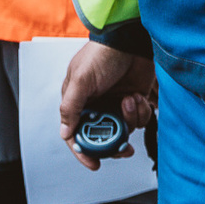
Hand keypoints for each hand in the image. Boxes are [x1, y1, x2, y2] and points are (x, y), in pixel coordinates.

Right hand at [59, 40, 156, 168]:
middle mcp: (97, 106)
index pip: (76, 134)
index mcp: (78, 101)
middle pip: (103, 137)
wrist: (131, 39)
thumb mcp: (81, 79)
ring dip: (129, 120)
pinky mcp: (133, 101)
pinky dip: (140, 111)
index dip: (84, 152)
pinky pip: (138, 119)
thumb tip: (65, 133)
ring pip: (123, 130)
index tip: (94, 164)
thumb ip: (71, 107)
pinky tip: (136, 96)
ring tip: (129, 100)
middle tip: (123, 146)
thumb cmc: (102, 53)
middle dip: (114, 143)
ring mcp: (116, 104)